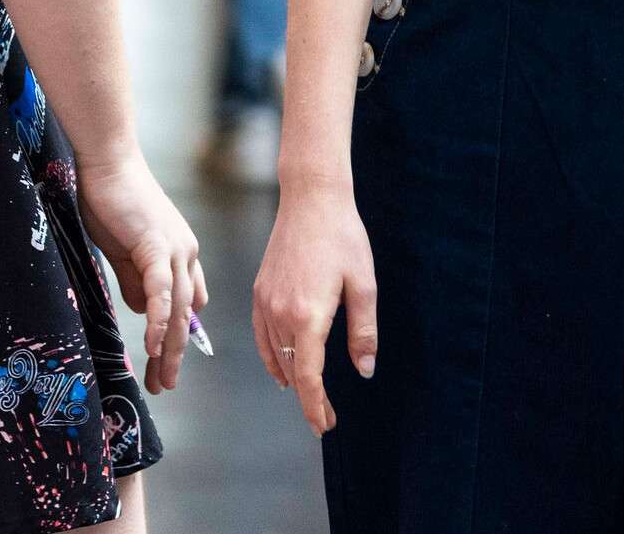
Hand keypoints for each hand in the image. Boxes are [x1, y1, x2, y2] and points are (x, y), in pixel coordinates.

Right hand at [75, 149, 206, 395]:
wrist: (106, 162)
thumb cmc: (111, 201)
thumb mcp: (124, 251)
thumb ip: (136, 280)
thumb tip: (143, 312)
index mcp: (181, 253)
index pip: (188, 303)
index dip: (181, 334)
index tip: (168, 363)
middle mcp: (186, 253)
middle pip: (187, 314)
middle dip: (177, 354)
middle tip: (165, 385)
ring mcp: (175, 248)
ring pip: (178, 308)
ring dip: (170, 348)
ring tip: (161, 379)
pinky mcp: (156, 243)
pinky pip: (161, 288)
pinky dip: (160, 319)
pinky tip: (155, 345)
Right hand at [250, 186, 377, 433]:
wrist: (311, 199)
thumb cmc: (343, 237)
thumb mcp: (363, 284)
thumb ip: (363, 331)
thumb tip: (364, 370)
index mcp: (308, 315)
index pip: (308, 376)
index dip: (315, 405)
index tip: (324, 424)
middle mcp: (280, 314)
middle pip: (290, 371)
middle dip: (308, 397)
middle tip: (326, 417)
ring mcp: (265, 303)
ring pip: (274, 356)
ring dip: (291, 379)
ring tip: (309, 396)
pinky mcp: (259, 292)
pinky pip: (261, 337)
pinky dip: (270, 358)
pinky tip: (281, 369)